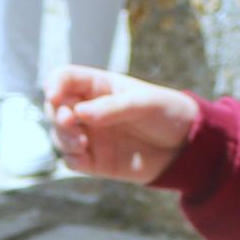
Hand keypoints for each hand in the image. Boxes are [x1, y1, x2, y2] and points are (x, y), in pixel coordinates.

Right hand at [45, 67, 198, 183]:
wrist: (186, 146)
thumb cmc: (166, 113)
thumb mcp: (144, 103)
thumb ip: (113, 107)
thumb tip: (79, 114)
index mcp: (98, 87)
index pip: (64, 79)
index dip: (54, 84)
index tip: (54, 96)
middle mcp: (88, 110)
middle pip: (55, 108)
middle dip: (56, 114)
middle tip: (70, 121)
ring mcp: (90, 135)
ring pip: (59, 135)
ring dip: (62, 137)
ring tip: (81, 142)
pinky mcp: (95, 161)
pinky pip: (71, 161)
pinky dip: (71, 159)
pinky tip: (84, 158)